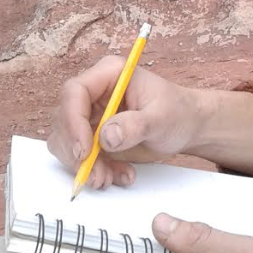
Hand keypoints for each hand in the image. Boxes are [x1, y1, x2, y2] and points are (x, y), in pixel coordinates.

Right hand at [47, 56, 207, 189]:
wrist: (188, 126)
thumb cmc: (178, 112)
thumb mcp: (162, 117)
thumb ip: (136, 125)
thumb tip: (106, 136)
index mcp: (110, 74)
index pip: (74, 92)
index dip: (73, 122)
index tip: (84, 151)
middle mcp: (95, 92)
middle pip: (64, 120)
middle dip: (76, 152)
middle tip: (97, 175)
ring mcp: (92, 115)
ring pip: (67, 142)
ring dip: (84, 166)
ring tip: (110, 178)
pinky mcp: (94, 136)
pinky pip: (80, 157)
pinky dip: (95, 170)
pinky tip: (119, 175)